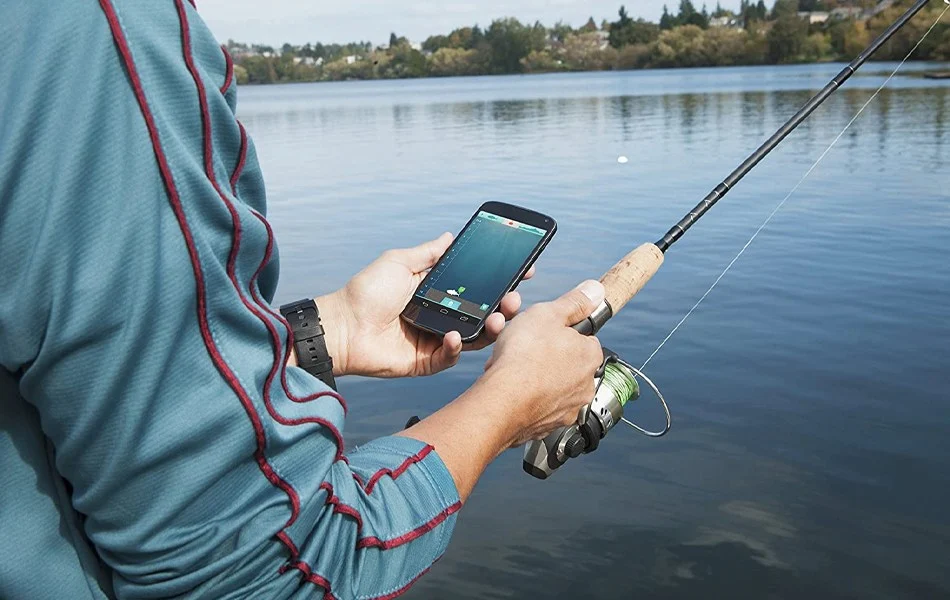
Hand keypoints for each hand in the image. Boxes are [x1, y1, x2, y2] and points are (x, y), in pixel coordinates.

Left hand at [315, 233, 535, 378]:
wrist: (342, 326)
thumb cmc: (366, 291)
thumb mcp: (399, 262)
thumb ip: (428, 253)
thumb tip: (450, 236)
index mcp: (438, 292)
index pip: (477, 287)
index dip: (500, 281)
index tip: (523, 271)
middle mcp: (442, 315)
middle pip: (483, 312)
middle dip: (504, 305)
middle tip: (515, 298)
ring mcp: (436, 339)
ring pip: (475, 337)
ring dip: (490, 328)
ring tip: (497, 318)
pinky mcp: (427, 361)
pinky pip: (451, 356)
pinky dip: (457, 347)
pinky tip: (455, 335)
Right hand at [395, 279, 606, 500]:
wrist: (502, 401)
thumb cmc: (523, 357)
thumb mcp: (548, 314)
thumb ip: (573, 302)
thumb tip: (595, 290)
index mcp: (590, 355)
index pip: (581, 338)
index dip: (558, 332)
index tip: (542, 332)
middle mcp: (585, 384)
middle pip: (565, 363)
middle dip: (545, 356)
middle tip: (522, 349)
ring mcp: (567, 408)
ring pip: (550, 386)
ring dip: (533, 377)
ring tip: (512, 369)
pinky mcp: (548, 426)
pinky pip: (537, 407)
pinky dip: (525, 399)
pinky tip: (510, 390)